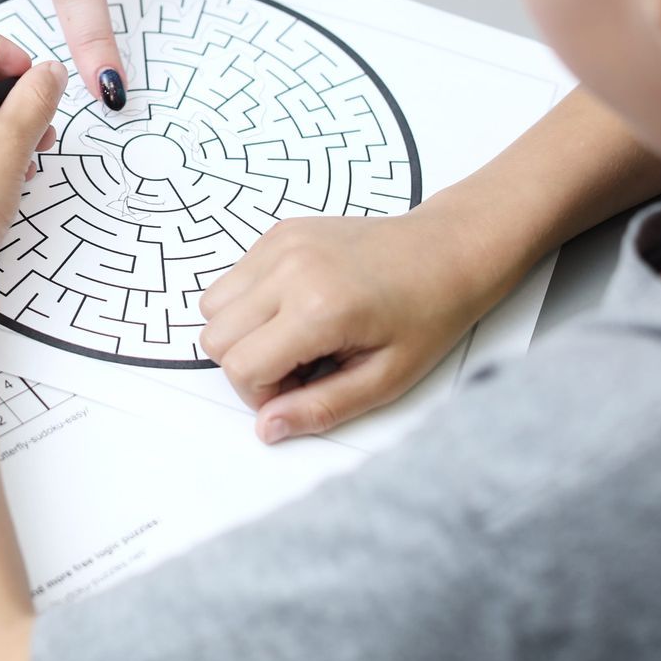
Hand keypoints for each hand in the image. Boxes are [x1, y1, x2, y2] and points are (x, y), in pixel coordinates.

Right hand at [198, 206, 506, 443]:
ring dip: (243, 332)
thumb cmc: (427, 314)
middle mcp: (290, 269)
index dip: (261, 394)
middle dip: (247, 365)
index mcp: (319, 309)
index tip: (300, 390)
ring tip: (295, 336)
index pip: (240, 366)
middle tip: (299, 366)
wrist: (446, 251)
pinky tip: (297, 307)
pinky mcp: (280, 232)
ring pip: (213, 305)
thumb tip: (267, 428)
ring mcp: (281, 244)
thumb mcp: (384, 379)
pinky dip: (252, 302)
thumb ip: (321, 408)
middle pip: (215, 336)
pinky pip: (234, 277)